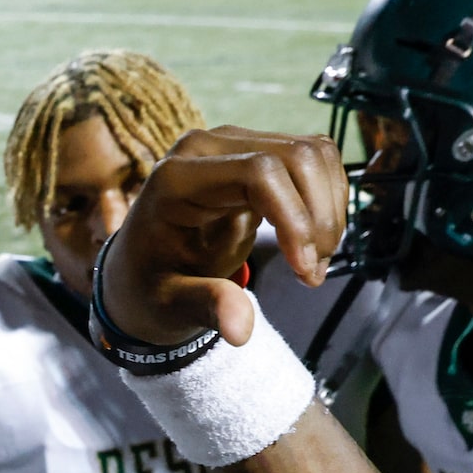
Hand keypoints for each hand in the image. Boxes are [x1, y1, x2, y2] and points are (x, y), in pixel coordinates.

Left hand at [98, 127, 347, 348]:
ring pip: (314, 154)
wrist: (143, 266)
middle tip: (313, 274)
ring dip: (329, 210)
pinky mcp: (257, 150)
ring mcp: (235, 143)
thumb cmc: (152, 284)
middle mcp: (208, 147)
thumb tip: (240, 330)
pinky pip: (313, 160)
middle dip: (319, 218)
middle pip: (297, 156)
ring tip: (314, 262)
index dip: (295, 218)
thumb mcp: (171, 304)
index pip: (259, 172)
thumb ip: (206, 307)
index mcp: (178, 178)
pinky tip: (312, 241)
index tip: (305, 270)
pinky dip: (327, 200)